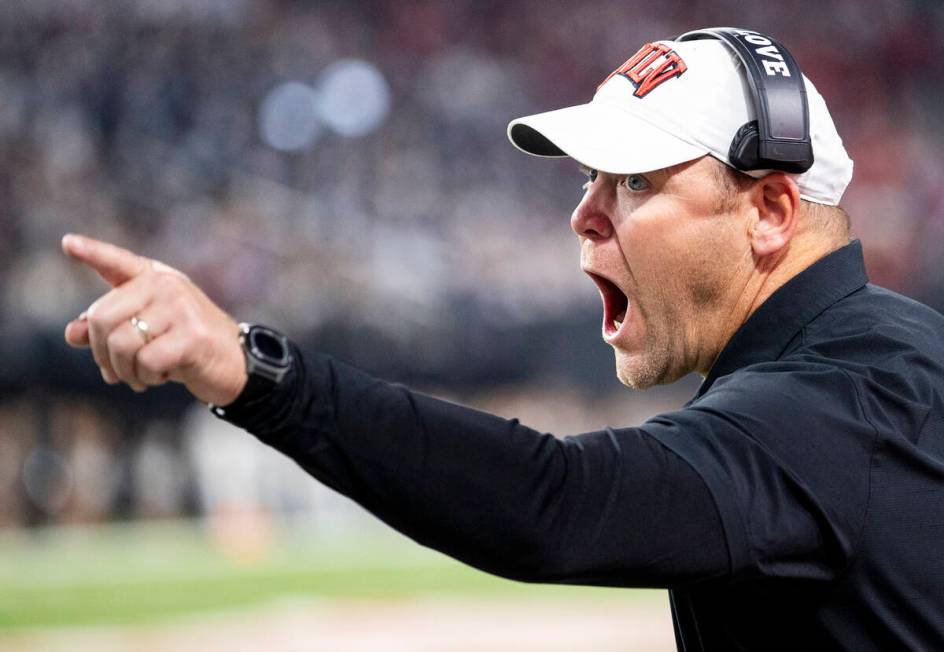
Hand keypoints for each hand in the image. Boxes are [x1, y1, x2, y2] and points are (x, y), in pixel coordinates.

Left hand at [62, 234, 247, 405]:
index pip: (117, 262)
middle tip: (114, 372)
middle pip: (101, 319)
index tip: (68, 243)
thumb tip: (72, 333)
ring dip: (124, 371)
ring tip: (139, 377)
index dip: (92, 252)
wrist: (236, 364)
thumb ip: (109, 328)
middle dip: (101, 354)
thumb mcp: (147, 334)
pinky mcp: (192, 335)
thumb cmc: (186, 347)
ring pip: (120, 344)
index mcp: (155, 278)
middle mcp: (166, 285)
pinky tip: (161, 377)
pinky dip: (146, 378)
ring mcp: (180, 307)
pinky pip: (145, 362)